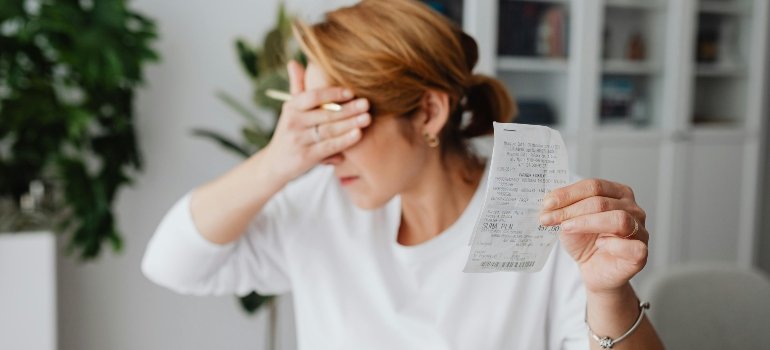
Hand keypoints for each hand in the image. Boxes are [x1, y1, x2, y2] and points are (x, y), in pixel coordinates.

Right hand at [263, 60, 370, 182]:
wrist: (275, 164)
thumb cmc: (291, 132)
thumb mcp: (290, 109)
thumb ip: (297, 87)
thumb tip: (294, 62)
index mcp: (291, 107)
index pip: (312, 96)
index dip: (332, 93)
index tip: (351, 92)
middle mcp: (293, 122)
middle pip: (324, 113)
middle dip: (347, 109)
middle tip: (366, 103)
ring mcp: (298, 140)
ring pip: (329, 130)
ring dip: (350, 123)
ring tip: (367, 118)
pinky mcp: (305, 157)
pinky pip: (329, 146)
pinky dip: (344, 140)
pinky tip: (358, 134)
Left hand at [539, 179, 648, 293]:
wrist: (592, 270)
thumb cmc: (585, 242)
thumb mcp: (570, 221)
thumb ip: (563, 208)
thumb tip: (548, 202)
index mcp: (618, 193)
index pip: (594, 186)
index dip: (568, 194)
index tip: (547, 204)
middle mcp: (633, 209)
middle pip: (602, 202)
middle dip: (571, 210)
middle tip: (548, 218)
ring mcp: (640, 230)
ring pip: (618, 219)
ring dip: (586, 223)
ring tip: (566, 228)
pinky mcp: (641, 253)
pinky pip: (631, 246)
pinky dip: (613, 244)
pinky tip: (599, 245)